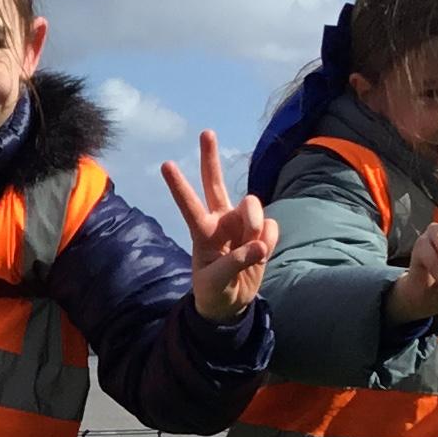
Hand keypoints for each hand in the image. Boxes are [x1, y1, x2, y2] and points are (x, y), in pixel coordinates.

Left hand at [160, 130, 279, 320]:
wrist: (232, 303)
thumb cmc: (214, 290)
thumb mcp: (216, 283)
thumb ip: (237, 263)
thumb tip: (260, 246)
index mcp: (203, 231)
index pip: (189, 205)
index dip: (179, 186)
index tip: (166, 165)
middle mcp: (221, 221)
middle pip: (215, 183)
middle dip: (209, 158)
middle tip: (206, 132)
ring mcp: (241, 224)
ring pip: (252, 206)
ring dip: (255, 225)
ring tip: (255, 250)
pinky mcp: (261, 232)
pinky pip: (271, 227)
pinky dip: (270, 240)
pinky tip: (262, 253)